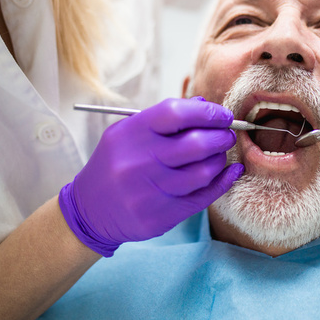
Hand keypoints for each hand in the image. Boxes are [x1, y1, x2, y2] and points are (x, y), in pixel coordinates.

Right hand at [59, 97, 242, 256]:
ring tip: (220, 155)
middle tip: (227, 135)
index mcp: (131, 134)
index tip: (223, 116)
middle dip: (221, 137)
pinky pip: (203, 197)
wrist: (89, 210)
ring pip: (203, 172)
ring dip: (220, 160)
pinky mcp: (161, 216)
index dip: (208, 112)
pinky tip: (230, 173)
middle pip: (196, 144)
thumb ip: (164, 118)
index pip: (176, 113)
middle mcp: (139, 162)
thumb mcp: (128, 133)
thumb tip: (204, 104)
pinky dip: (223, 182)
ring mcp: (150, 191)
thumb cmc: (116, 164)